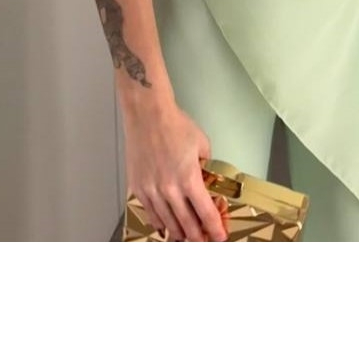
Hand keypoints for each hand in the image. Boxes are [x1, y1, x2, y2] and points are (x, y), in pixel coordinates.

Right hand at [122, 100, 227, 241]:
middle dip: (199, 237)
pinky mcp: (138, 188)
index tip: (220, 237)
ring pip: (168, 224)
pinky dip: (160, 224)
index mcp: (189, 179)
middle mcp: (169, 190)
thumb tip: (207, 183)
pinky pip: (150, 214)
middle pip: (187, 225)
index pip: (206, 214)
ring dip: (180, 234)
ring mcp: (151, 191)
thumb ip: (206, 168)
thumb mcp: (202, 146)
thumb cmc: (176, 126)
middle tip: (205, 242)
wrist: (148, 115)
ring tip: (188, 238)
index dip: (215, 229)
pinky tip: (166, 228)